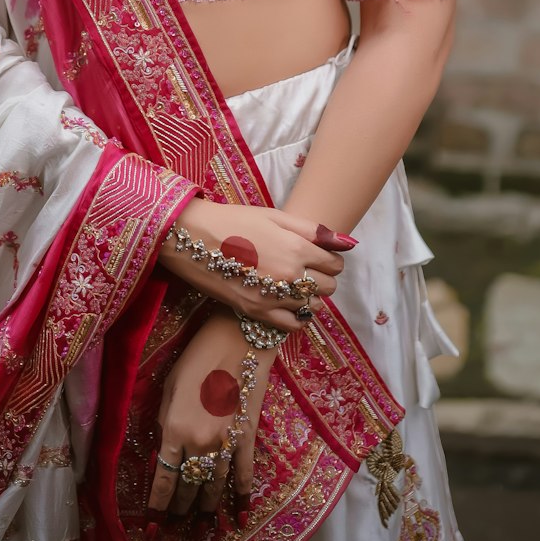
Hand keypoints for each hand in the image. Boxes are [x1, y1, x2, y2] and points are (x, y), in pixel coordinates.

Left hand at [146, 308, 275, 535]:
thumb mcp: (170, 385)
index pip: (164, 479)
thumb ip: (166, 422)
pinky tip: (240, 515)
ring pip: (214, 486)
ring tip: (201, 527)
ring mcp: (226, 443)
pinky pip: (244, 474)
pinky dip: (242, 496)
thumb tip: (167, 447)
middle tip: (176, 524)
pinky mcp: (247, 437)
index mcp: (175, 430)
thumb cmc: (197, 355)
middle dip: (180, 508)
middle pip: (189, 486)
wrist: (238, 338)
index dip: (158, 506)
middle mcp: (200, 443)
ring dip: (206, 508)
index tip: (153, 526)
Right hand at [156, 199, 354, 333]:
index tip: (318, 256)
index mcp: (297, 248)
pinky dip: (297, 316)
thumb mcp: (274, 215)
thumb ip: (313, 229)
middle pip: (328, 287)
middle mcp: (290, 276)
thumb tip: (347, 243)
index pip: (335, 264)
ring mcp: (274, 297)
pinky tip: (287, 303)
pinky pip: (293, 325)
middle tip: (304, 268)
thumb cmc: (234, 220)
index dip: (330, 260)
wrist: (192, 237)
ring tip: (293, 284)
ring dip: (310, 297)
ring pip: (313, 307)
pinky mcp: (257, 312)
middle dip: (322, 278)